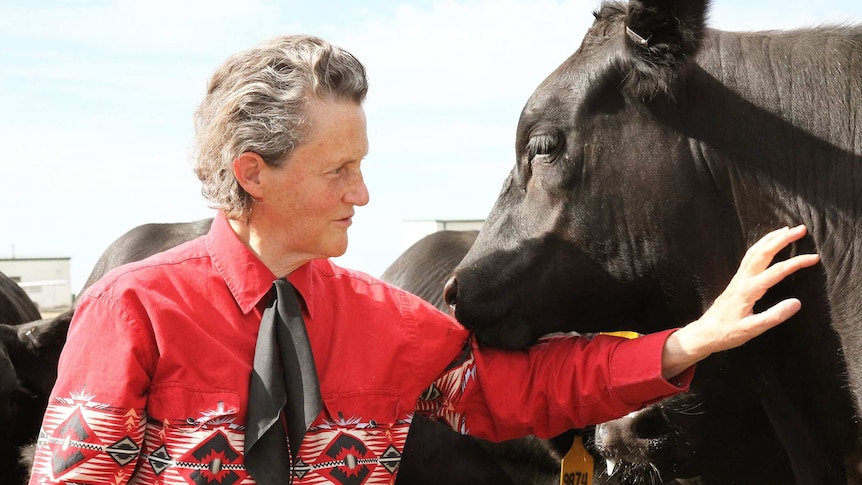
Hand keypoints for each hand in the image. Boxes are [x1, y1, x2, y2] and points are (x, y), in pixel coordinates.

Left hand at [662, 225, 819, 378]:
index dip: (796, 263)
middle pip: (763, 252)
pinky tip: (767, 244)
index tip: (814, 258)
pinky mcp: (736, 281)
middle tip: (801, 229)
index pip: (776, 271)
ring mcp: (738, 278)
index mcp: (748, 290)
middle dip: (783, 239)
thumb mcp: (752, 329)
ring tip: (787, 229)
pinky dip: (761, 246)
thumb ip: (774, 316)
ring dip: (771, 238)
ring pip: (754, 251)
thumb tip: (796, 303)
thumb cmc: (727, 333)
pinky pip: (749, 257)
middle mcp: (742, 280)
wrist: (705, 333)